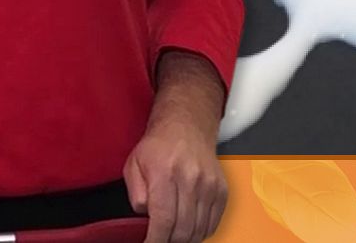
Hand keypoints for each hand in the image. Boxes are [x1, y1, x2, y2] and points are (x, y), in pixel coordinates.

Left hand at [123, 120, 225, 242]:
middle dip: (169, 242)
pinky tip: (190, 229)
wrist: (187, 125)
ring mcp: (209, 184)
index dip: (155, 241)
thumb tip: (146, 217)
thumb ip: (136, 194)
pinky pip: (214, 221)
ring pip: (199, 229)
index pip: (163, 221)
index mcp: (165, 174)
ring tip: (174, 236)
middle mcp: (191, 179)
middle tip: (161, 240)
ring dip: (186, 239)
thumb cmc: (159, 145)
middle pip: (183, 230)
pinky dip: (202, 231)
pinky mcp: (221, 188)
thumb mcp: (134, 165)